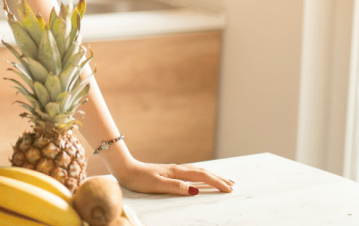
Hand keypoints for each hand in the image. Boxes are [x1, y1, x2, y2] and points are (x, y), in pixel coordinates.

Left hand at [113, 160, 233, 195]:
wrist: (126, 169)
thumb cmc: (139, 179)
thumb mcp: (157, 184)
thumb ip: (176, 186)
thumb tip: (195, 190)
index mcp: (177, 172)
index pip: (202, 177)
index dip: (216, 183)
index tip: (229, 190)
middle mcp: (178, 169)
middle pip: (203, 172)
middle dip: (218, 179)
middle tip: (232, 185)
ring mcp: (174, 170)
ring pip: (197, 171)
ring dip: (211, 176)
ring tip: (222, 180)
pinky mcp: (169, 172)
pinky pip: (190, 173)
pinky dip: (200, 175)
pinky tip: (200, 178)